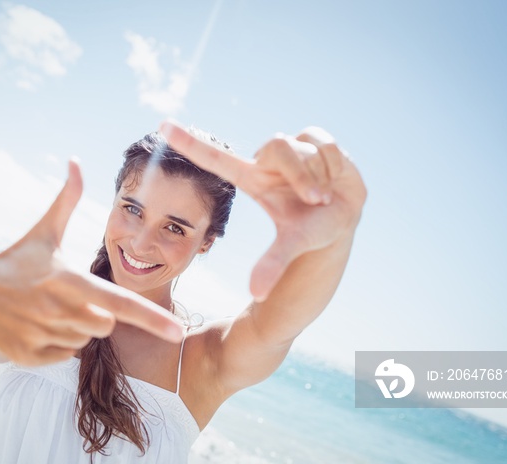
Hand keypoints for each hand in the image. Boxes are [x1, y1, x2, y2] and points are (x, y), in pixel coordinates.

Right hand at [0, 160, 183, 364]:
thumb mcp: (44, 232)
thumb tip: (76, 161)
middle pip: (107, 325)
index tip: (179, 332)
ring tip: (52, 309)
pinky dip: (59, 344)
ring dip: (78, 328)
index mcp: (68, 280)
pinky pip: (65, 356)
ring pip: (85, 341)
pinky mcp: (27, 356)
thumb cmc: (18, 260)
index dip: (153, 318)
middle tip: (72, 297)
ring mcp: (40, 335)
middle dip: (99, 314)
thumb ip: (67, 200)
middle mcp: (56, 310)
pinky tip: (39, 326)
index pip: (120, 302)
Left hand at [161, 120, 366, 301]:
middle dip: (301, 175)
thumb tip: (257, 295)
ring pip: (303, 146)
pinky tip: (335, 178)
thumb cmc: (310, 230)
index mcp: (253, 178)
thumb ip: (272, 264)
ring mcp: (292, 147)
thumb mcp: (292, 244)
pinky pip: (324, 142)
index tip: (162, 125)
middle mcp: (268, 160)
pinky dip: (335, 165)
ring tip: (324, 195)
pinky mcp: (315, 140)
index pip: (215, 157)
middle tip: (315, 200)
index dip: (190, 143)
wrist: (343, 219)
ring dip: (319, 175)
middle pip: (278, 145)